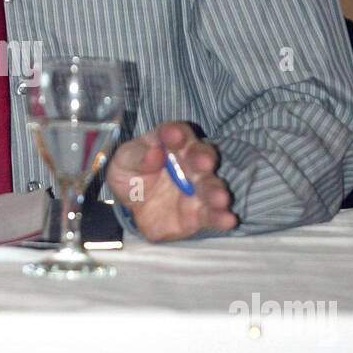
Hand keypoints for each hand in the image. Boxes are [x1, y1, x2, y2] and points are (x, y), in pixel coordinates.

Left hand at [106, 120, 237, 241]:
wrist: (134, 208)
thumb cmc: (131, 175)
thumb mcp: (123, 162)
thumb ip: (136, 157)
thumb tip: (154, 153)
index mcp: (169, 143)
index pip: (175, 133)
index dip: (175, 133)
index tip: (173, 136)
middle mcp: (189, 162)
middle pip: (200, 155)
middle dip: (202, 158)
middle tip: (205, 162)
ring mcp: (197, 187)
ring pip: (210, 185)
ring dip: (216, 190)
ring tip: (221, 198)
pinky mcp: (200, 212)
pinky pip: (213, 214)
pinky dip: (221, 217)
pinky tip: (228, 219)